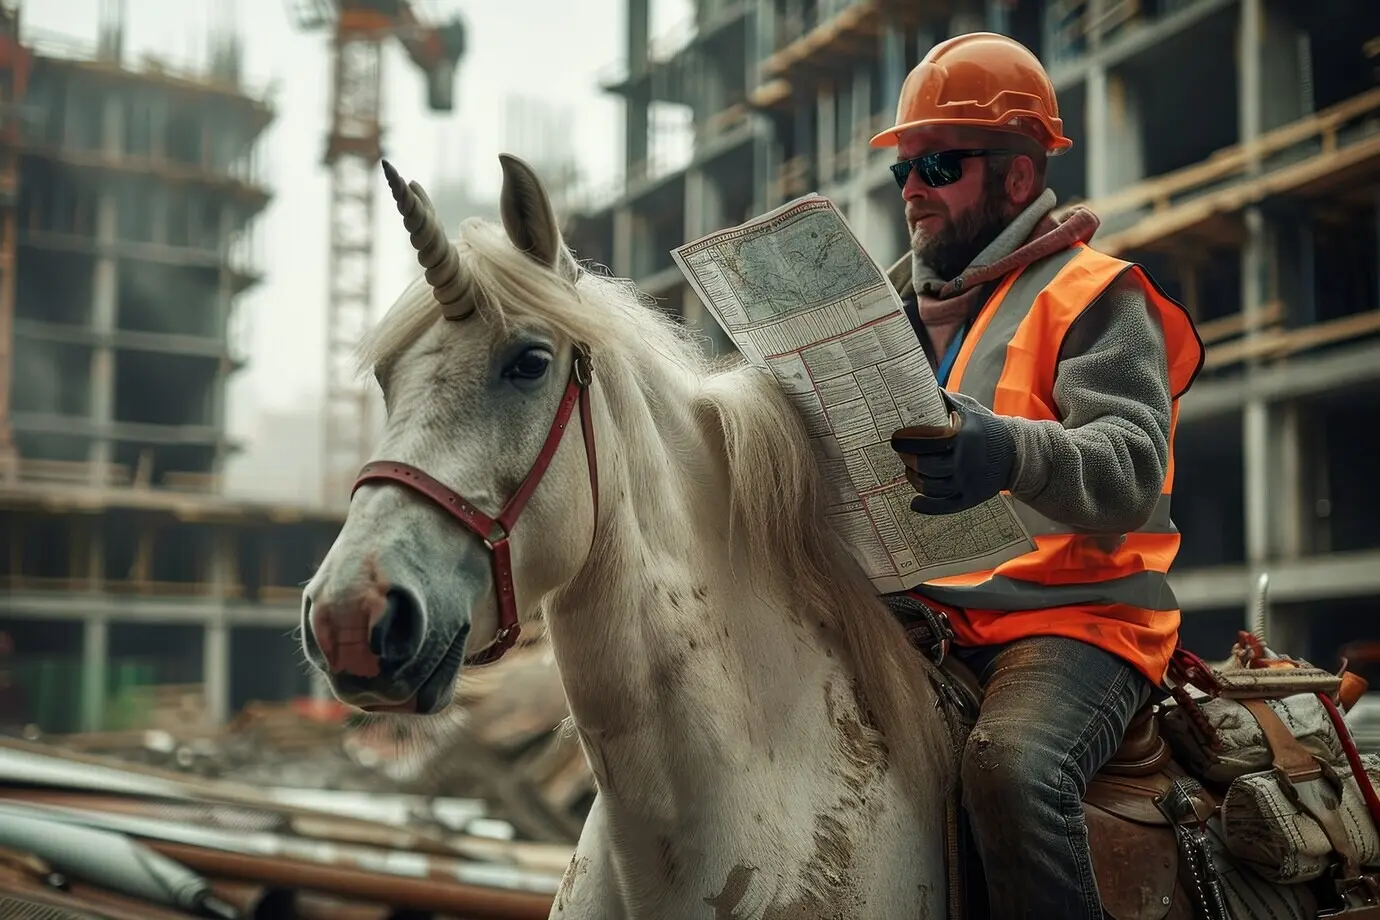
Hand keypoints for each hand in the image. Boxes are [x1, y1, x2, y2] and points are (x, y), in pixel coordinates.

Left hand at [890, 391, 1015, 514]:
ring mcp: (968, 482)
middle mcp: (965, 461)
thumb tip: (917, 389)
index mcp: (963, 436)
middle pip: (926, 466)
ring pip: (931, 487)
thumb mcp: (969, 408)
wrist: (1017, 452)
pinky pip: (945, 506)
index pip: (928, 441)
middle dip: (908, 460)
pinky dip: (927, 506)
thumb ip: (944, 402)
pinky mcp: (972, 498)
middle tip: (902, 453)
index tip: (895, 439)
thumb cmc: (986, 427)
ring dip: (914, 478)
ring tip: (910, 470)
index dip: (907, 441)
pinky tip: (915, 502)